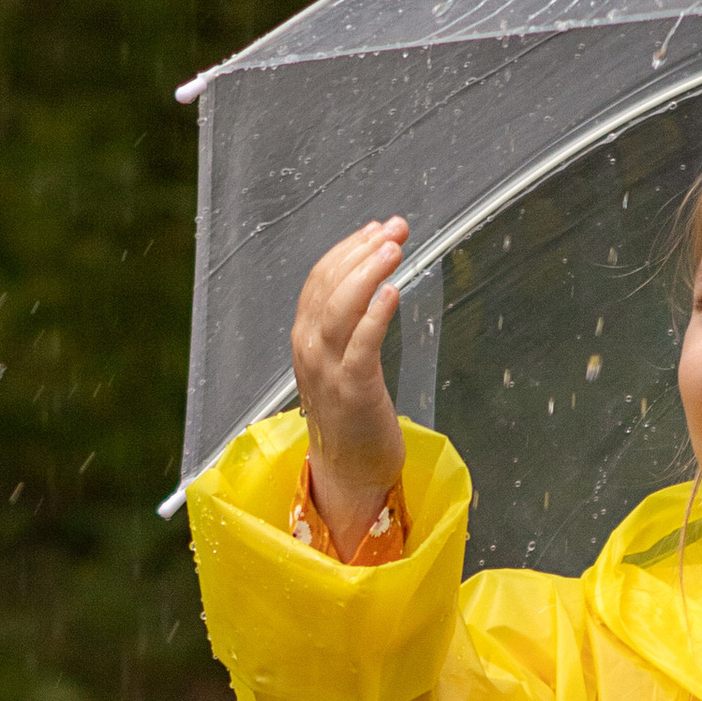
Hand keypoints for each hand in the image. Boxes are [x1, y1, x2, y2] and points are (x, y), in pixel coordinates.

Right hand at [292, 217, 408, 556]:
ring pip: (341, 306)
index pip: (320, 280)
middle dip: (363, 250)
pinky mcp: (352, 390)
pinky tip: (394, 291)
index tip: (377, 229)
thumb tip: (373, 284)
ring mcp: (328, 370)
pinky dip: (376, 313)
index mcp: (305, 339)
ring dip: (369, 271)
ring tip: (395, 247)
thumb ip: (348, 327)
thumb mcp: (342, 364)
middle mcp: (309, 349)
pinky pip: (362, 343)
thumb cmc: (354, 418)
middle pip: (329, 284)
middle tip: (396, 227)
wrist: (350, 473)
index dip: (349, 249)